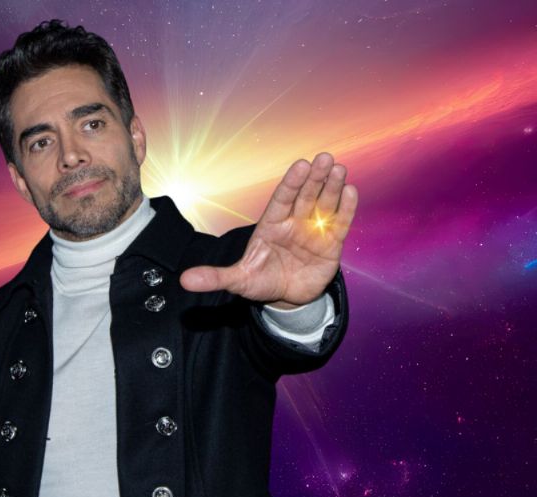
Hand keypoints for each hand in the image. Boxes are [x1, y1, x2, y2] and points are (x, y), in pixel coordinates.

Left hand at [180, 152, 356, 307]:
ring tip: (340, 169)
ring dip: (332, 187)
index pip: (281, 199)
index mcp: (271, 225)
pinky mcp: (331, 245)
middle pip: (306, 196)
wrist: (286, 297)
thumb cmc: (260, 281)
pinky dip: (346, 209)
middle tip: (325, 158)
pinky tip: (351, 191)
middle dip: (315, 178)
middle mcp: (294, 222)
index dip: (292, 183)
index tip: (301, 165)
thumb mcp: (238, 280)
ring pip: (324, 205)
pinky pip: (339, 224)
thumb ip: (216, 277)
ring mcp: (313, 231)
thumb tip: (186, 281)